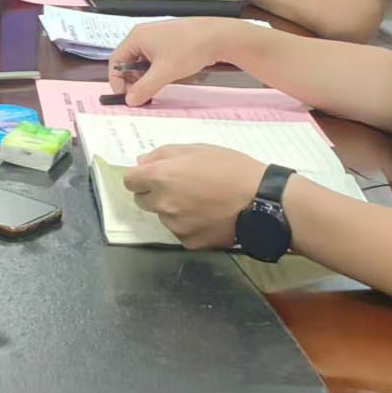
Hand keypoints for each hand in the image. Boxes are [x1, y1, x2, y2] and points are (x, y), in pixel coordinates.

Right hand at [108, 19, 242, 104]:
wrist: (218, 37)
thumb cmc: (190, 47)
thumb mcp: (164, 72)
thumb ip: (144, 88)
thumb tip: (130, 100)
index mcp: (137, 37)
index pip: (116, 61)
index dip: (117, 81)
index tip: (125, 96)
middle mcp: (144, 35)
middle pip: (128, 62)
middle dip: (132, 81)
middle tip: (140, 96)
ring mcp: (157, 38)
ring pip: (142, 62)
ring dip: (144, 77)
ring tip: (153, 89)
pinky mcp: (169, 43)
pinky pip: (154, 60)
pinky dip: (155, 72)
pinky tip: (164, 80)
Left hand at [122, 144, 266, 248]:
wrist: (262, 201)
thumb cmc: (231, 168)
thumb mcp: (198, 149)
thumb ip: (164, 154)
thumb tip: (141, 162)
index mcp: (161, 177)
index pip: (130, 181)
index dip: (140, 176)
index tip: (153, 175)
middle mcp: (163, 204)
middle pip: (142, 201)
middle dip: (154, 193)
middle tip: (180, 187)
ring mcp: (175, 226)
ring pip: (163, 216)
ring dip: (172, 209)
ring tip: (200, 202)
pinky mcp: (189, 243)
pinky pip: (180, 232)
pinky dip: (189, 225)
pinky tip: (208, 217)